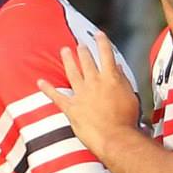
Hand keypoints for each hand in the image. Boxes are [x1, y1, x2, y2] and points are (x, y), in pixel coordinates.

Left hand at [41, 34, 138, 154]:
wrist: (115, 138)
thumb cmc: (127, 121)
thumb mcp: (131, 96)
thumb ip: (123, 81)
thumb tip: (117, 69)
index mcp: (110, 79)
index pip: (106, 55)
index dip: (102, 43)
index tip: (99, 35)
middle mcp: (94, 83)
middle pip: (87, 62)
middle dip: (83, 51)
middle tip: (80, 44)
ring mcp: (81, 95)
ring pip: (72, 73)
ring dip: (68, 60)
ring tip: (65, 51)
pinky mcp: (71, 108)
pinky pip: (57, 97)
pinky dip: (48, 89)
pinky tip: (40, 82)